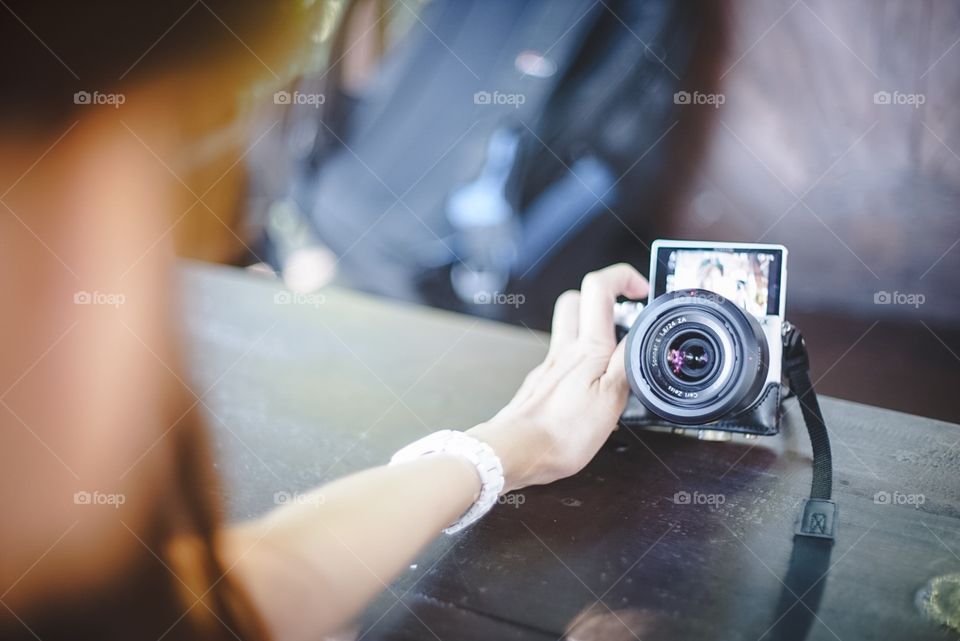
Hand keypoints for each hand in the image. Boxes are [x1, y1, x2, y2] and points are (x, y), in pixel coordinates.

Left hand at [467, 263, 648, 491]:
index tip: (642, 289)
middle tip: (626, 313)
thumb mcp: (611, 400)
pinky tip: (591, 384)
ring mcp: (549, 366)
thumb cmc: (559, 434)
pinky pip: (562, 358)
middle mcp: (564, 350)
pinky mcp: (541, 384)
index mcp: (587, 349)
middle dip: (604, 296)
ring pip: (568, 327)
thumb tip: (642, 333)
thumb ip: (627, 363)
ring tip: (615, 352)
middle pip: (577, 299)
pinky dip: (580, 360)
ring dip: (592, 328)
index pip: (600, 287)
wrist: (514, 452)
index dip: (624, 277)